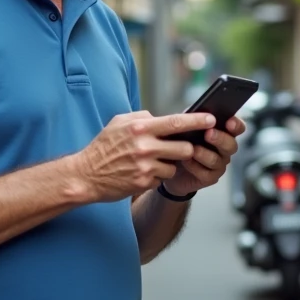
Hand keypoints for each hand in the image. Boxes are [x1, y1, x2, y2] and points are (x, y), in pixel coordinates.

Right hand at [74, 111, 216, 201]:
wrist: (86, 175)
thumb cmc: (103, 147)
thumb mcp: (119, 123)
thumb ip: (142, 117)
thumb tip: (161, 117)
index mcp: (140, 128)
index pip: (177, 122)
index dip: (198, 121)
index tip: (212, 119)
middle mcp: (145, 147)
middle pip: (184, 148)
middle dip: (184, 149)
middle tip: (177, 148)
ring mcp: (146, 167)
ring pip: (175, 165)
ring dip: (168, 164)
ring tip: (150, 162)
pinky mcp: (144, 183)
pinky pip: (162, 178)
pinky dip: (157, 175)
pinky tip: (141, 172)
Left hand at [161, 116, 244, 198]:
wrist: (168, 163)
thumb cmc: (180, 140)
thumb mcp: (185, 125)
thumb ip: (194, 117)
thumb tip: (199, 112)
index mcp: (223, 132)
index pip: (237, 128)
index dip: (236, 125)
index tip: (229, 122)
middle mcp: (224, 149)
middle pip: (231, 145)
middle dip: (220, 139)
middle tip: (208, 133)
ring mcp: (219, 164)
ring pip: (217, 160)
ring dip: (204, 154)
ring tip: (192, 149)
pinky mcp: (209, 178)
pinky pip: (206, 173)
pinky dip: (195, 166)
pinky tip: (185, 160)